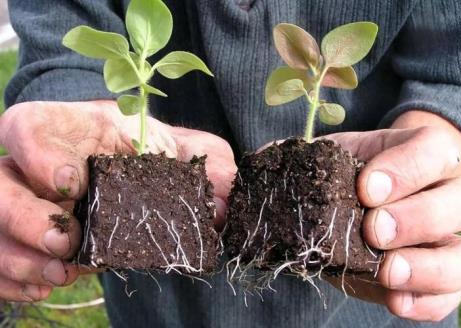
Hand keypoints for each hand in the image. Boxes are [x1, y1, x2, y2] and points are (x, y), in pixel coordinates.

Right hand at [0, 100, 235, 301]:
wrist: (128, 166)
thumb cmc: (148, 150)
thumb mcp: (177, 147)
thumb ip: (204, 164)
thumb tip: (224, 207)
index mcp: (67, 128)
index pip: (27, 129)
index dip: (38, 156)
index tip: (72, 184)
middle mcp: (33, 164)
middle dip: (24, 219)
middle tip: (65, 246)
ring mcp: (22, 201)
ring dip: (19, 258)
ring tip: (61, 275)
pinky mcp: (22, 233)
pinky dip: (13, 279)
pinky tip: (43, 286)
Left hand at [325, 112, 460, 321]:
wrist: (376, 198)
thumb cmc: (356, 170)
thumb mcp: (337, 154)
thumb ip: (305, 155)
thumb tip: (264, 161)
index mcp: (425, 153)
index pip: (432, 153)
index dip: (405, 169)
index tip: (366, 188)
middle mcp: (448, 193)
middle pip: (457, 206)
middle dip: (414, 219)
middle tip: (374, 229)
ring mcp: (449, 238)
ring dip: (426, 267)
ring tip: (388, 271)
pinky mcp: (439, 277)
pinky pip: (448, 296)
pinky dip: (425, 302)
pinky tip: (394, 300)